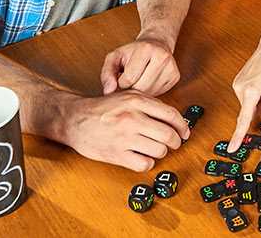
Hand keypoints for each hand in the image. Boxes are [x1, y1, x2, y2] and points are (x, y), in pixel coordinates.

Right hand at [64, 90, 189, 170]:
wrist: (75, 119)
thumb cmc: (104, 108)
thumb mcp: (128, 96)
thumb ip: (150, 104)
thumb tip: (175, 119)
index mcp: (137, 101)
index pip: (171, 115)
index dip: (183, 126)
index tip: (185, 132)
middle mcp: (132, 118)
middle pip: (168, 135)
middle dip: (176, 142)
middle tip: (174, 143)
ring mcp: (124, 137)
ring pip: (159, 150)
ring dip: (161, 152)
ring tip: (154, 148)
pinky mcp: (116, 154)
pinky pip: (144, 164)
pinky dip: (148, 162)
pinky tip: (142, 157)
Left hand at [100, 38, 179, 96]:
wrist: (155, 43)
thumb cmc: (133, 52)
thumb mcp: (115, 57)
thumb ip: (107, 73)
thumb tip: (108, 91)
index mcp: (145, 49)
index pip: (129, 79)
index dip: (121, 82)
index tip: (121, 76)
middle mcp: (162, 57)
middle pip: (141, 88)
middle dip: (131, 88)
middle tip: (129, 80)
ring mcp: (171, 67)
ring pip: (150, 93)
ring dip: (140, 91)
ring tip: (138, 79)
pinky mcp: (175, 76)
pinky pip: (159, 94)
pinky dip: (150, 91)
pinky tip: (148, 81)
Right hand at [227, 43, 260, 151]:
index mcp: (250, 91)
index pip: (244, 119)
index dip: (238, 135)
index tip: (232, 148)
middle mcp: (239, 88)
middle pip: (251, 111)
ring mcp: (236, 84)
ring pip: (249, 105)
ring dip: (258, 100)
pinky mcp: (236, 82)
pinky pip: (246, 97)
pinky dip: (255, 95)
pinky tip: (260, 84)